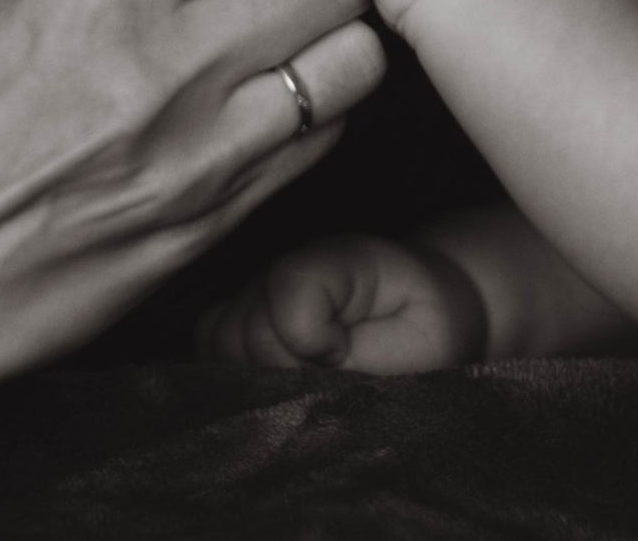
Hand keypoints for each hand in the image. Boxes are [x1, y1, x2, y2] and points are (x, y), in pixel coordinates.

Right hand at [198, 235, 487, 373]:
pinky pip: (208, 344)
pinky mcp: (240, 313)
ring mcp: (258, 289)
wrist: (423, 310)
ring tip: (307, 376)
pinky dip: (234, 368)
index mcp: (340, 260)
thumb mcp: (428, 341)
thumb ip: (373, 356)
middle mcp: (288, 267)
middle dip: (287, 371)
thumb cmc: (429, 327)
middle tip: (329, 376)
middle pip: (245, 330)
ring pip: (220, 341)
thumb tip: (316, 369)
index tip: (344, 356)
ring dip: (260, 373)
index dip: (311, 340)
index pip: (290, 289)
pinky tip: (278, 375)